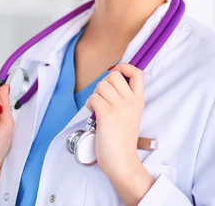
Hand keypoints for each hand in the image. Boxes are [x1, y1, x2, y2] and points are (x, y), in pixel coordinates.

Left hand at [86, 64, 154, 203]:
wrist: (122, 161)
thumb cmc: (121, 140)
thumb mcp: (130, 115)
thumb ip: (123, 100)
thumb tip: (107, 83)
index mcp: (138, 101)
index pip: (137, 73)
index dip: (124, 67)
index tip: (115, 72)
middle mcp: (130, 102)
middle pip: (112, 76)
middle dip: (103, 85)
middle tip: (103, 100)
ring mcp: (119, 107)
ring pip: (100, 85)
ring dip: (95, 95)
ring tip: (98, 108)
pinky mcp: (107, 114)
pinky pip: (93, 98)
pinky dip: (89, 105)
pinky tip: (94, 114)